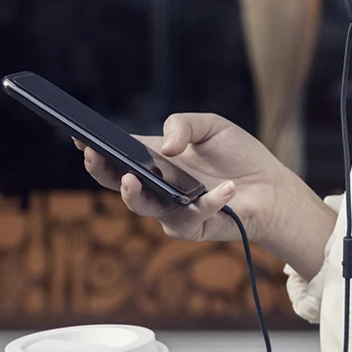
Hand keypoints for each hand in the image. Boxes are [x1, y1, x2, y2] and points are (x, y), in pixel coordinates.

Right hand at [76, 114, 301, 247]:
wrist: (271, 187)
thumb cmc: (238, 156)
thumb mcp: (212, 126)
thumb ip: (184, 124)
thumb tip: (165, 146)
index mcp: (155, 159)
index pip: (119, 153)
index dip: (97, 147)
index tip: (80, 135)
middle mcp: (157, 186)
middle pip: (118, 183)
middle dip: (101, 171)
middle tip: (93, 156)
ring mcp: (171, 209)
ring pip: (144, 207)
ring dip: (134, 195)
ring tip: (133, 179)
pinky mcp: (193, 227)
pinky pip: (193, 216)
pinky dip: (211, 201)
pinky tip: (226, 189)